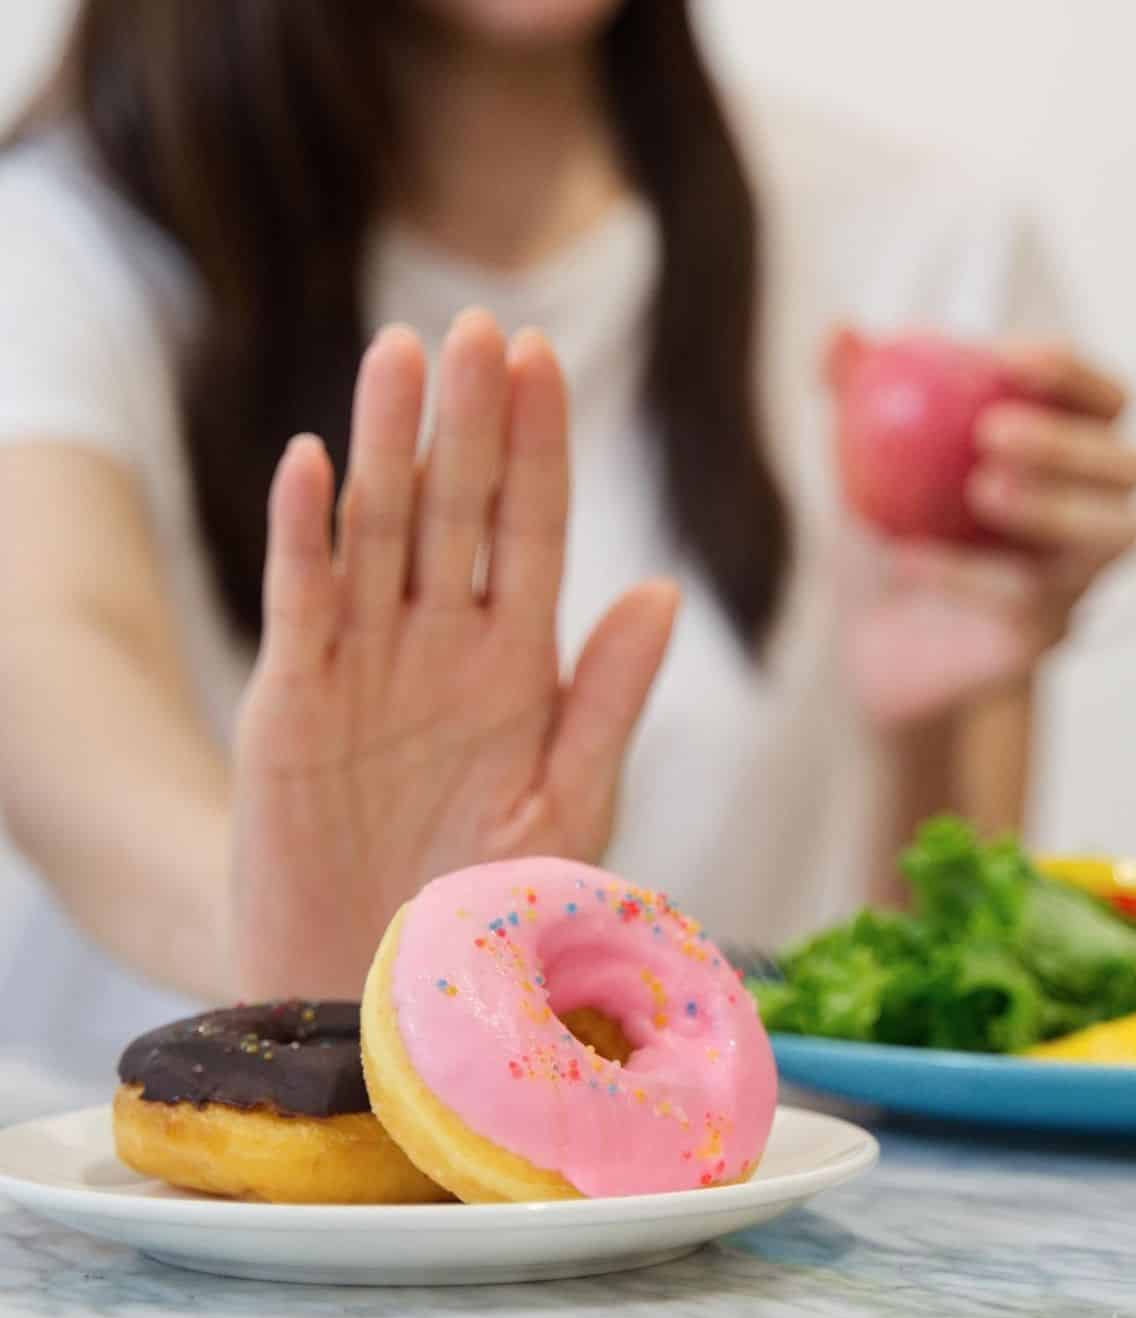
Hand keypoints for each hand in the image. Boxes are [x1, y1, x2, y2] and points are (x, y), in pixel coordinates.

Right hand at [232, 310, 678, 996]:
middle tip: (479, 327)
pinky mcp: (292, 698)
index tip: (544, 357)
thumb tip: (662, 591)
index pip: (532, 525)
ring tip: (401, 354)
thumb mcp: (566, 807)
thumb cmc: (488, 908)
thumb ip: (606, 701)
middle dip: (470, 419)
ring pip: (380, 529)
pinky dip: (304, 534)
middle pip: (457, 505)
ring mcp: (365, 662)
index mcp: (519, 662)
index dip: (537, 443)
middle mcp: (442, 643)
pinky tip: (314, 461)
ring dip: (389, 443)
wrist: (378, 991)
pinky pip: (301, 600)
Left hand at [836, 340, 1135, 725]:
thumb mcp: (858, 456)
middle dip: (1068, 440)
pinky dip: (968, 574)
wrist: (871, 641)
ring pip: (1114, 536)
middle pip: (1127, 465)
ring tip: (981, 489)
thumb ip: (854, 390)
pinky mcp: (1047, 634)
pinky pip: (1029, 603)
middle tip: (993, 431)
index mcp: (1068, 449)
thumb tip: (840, 328)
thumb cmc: (888, 528)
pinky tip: (907, 557)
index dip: (1070, 372)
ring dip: (1054, 506)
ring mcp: (1078, 578)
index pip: (1103, 398)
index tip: (1003, 357)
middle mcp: (1093, 510)